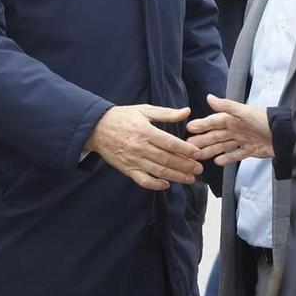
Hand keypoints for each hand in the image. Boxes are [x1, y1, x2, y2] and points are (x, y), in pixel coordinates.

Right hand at [86, 105, 203, 190]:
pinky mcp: (127, 169)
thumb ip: (166, 113)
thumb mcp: (144, 110)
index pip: (170, 143)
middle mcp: (140, 147)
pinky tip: (167, 184)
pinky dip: (155, 185)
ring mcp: (134, 160)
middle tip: (199, 169)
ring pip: (158, 171)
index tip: (198, 154)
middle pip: (167, 160)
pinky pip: (143, 180)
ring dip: (176, 176)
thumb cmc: (122, 117)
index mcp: (146, 131)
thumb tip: (186, 112)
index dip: (186, 150)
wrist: (96, 128)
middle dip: (185, 166)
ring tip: (190, 179)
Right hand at [188, 95, 273, 165]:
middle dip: (203, 140)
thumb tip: (209, 97)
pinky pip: (236, 154)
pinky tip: (218, 162)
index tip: (189, 128)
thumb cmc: (265, 121)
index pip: (214, 121)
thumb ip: (226, 106)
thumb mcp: (244, 112)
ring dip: (211, 150)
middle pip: (216, 135)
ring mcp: (243, 140)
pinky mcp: (251, 150)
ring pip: (223, 145)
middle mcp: (237, 129)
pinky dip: (227, 158)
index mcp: (234, 118)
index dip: (202, 124)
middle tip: (189, 146)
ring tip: (199, 155)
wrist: (284, 135)